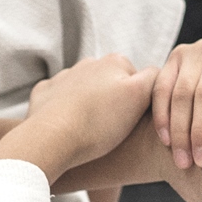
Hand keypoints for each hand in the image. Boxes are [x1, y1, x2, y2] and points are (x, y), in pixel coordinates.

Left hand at [0, 55, 157, 183]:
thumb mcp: (139, 98)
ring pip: (86, 91)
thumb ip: (154, 79)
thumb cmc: (99, 123)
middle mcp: (89, 63)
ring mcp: (63, 77)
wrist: (50, 139)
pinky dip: (64, 110)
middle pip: (111, 85)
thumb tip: (157, 73)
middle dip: (114, 102)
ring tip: (91, 131)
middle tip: (114, 129)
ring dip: (90, 106)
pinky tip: (67, 126)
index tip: (134, 122)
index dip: (140, 103)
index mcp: (115, 62)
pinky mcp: (44, 93)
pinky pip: (58, 98)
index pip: (139, 80)